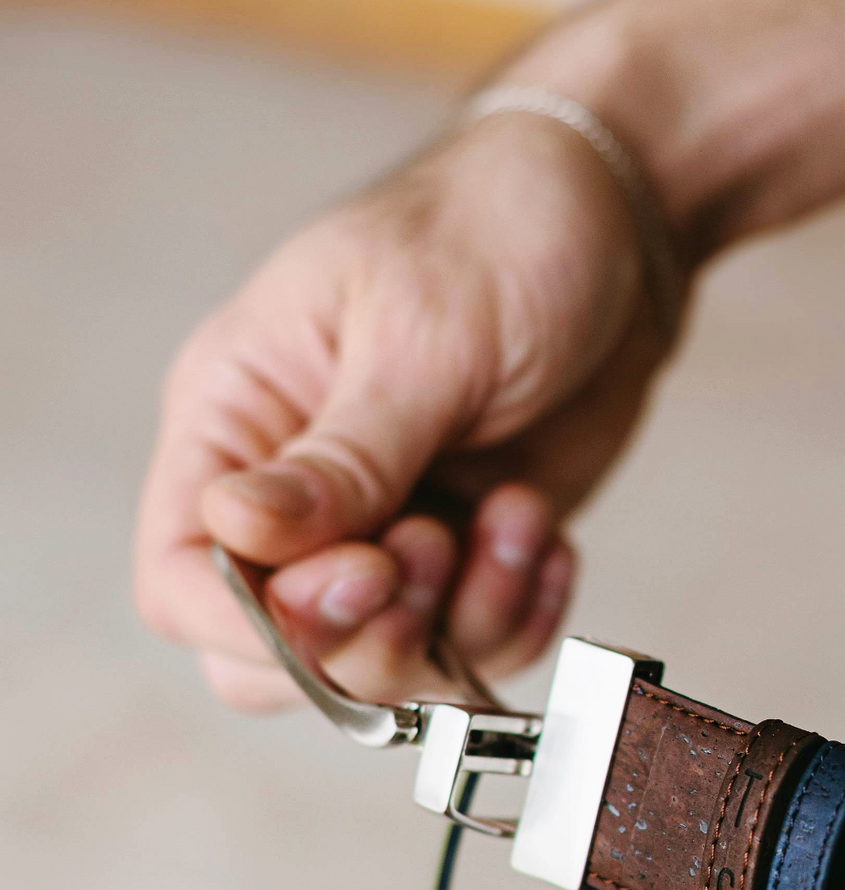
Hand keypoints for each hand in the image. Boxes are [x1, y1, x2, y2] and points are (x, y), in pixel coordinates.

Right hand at [135, 110, 678, 709]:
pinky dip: (517, 616)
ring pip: (382, 666)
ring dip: (463, 619)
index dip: (257, 622)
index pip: (181, 579)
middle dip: (367, 636)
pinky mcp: (465, 554)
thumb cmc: (499, 233)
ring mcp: (383, 533)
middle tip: (440, 545)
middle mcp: (296, 494)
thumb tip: (230, 530)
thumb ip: (340, 457)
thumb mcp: (419, 337)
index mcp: (238, 419)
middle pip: (275, 655)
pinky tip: (545, 533)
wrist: (619, 223)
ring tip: (518, 512)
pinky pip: (470, 647)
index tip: (363, 578)